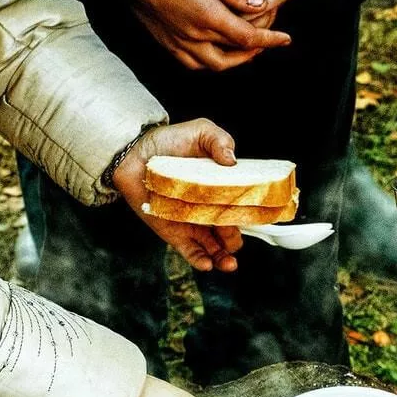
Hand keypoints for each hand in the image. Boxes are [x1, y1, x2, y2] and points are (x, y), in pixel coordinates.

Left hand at [112, 118, 244, 271]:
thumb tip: (232, 161)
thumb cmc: (170, 141)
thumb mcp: (200, 131)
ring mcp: (194, 224)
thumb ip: (219, 140)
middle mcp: (211, 210)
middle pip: (231, 233)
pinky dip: (201, 261)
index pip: (244, 208)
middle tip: (232, 234)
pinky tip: (208, 264)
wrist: (136, 153)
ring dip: (224, 259)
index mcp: (223, 190)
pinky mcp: (175, 234)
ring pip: (215, 249)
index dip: (254, 217)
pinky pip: (191, 252)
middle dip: (235, 239)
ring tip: (227, 262)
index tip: (261, 222)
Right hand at [134, 0, 291, 70]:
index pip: (247, 37)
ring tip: (245, 50)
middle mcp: (195, 37)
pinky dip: (212, 63)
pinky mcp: (169, 47)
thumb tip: (260, 5)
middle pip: (235, 55)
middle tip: (265, 42)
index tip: (285, 39)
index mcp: (208, 18)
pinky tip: (217, 53)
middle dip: (254, 51)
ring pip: (216, 65)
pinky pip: (195, 65)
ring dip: (235, 61)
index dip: (270, 40)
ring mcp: (181, 45)